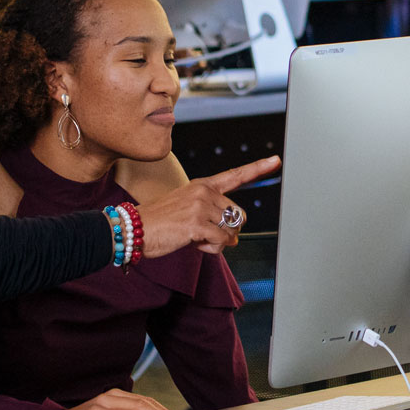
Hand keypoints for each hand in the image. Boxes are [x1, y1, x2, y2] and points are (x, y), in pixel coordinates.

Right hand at [134, 155, 280, 255]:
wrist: (133, 228)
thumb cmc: (159, 223)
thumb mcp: (188, 212)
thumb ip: (213, 219)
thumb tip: (235, 238)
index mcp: (202, 186)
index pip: (235, 175)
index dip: (258, 168)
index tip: (276, 160)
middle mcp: (204, 192)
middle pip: (239, 216)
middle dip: (227, 231)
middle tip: (204, 235)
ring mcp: (201, 207)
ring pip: (231, 231)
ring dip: (218, 243)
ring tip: (196, 239)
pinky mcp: (197, 224)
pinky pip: (222, 242)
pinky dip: (212, 250)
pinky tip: (194, 244)